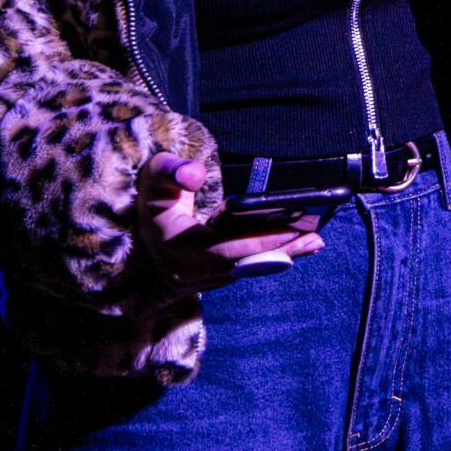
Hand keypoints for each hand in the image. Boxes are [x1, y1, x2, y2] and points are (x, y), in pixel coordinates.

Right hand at [136, 152, 324, 293]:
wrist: (134, 238)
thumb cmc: (149, 201)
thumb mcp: (153, 178)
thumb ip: (171, 171)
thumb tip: (197, 174)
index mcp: (178, 247)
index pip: (227, 248)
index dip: (260, 241)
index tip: (291, 230)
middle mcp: (190, 271)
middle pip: (244, 263)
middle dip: (282, 250)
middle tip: (316, 237)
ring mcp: (200, 279)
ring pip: (247, 269)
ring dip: (281, 256)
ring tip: (315, 241)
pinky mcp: (210, 279)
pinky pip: (244, 269)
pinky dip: (269, 257)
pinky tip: (295, 246)